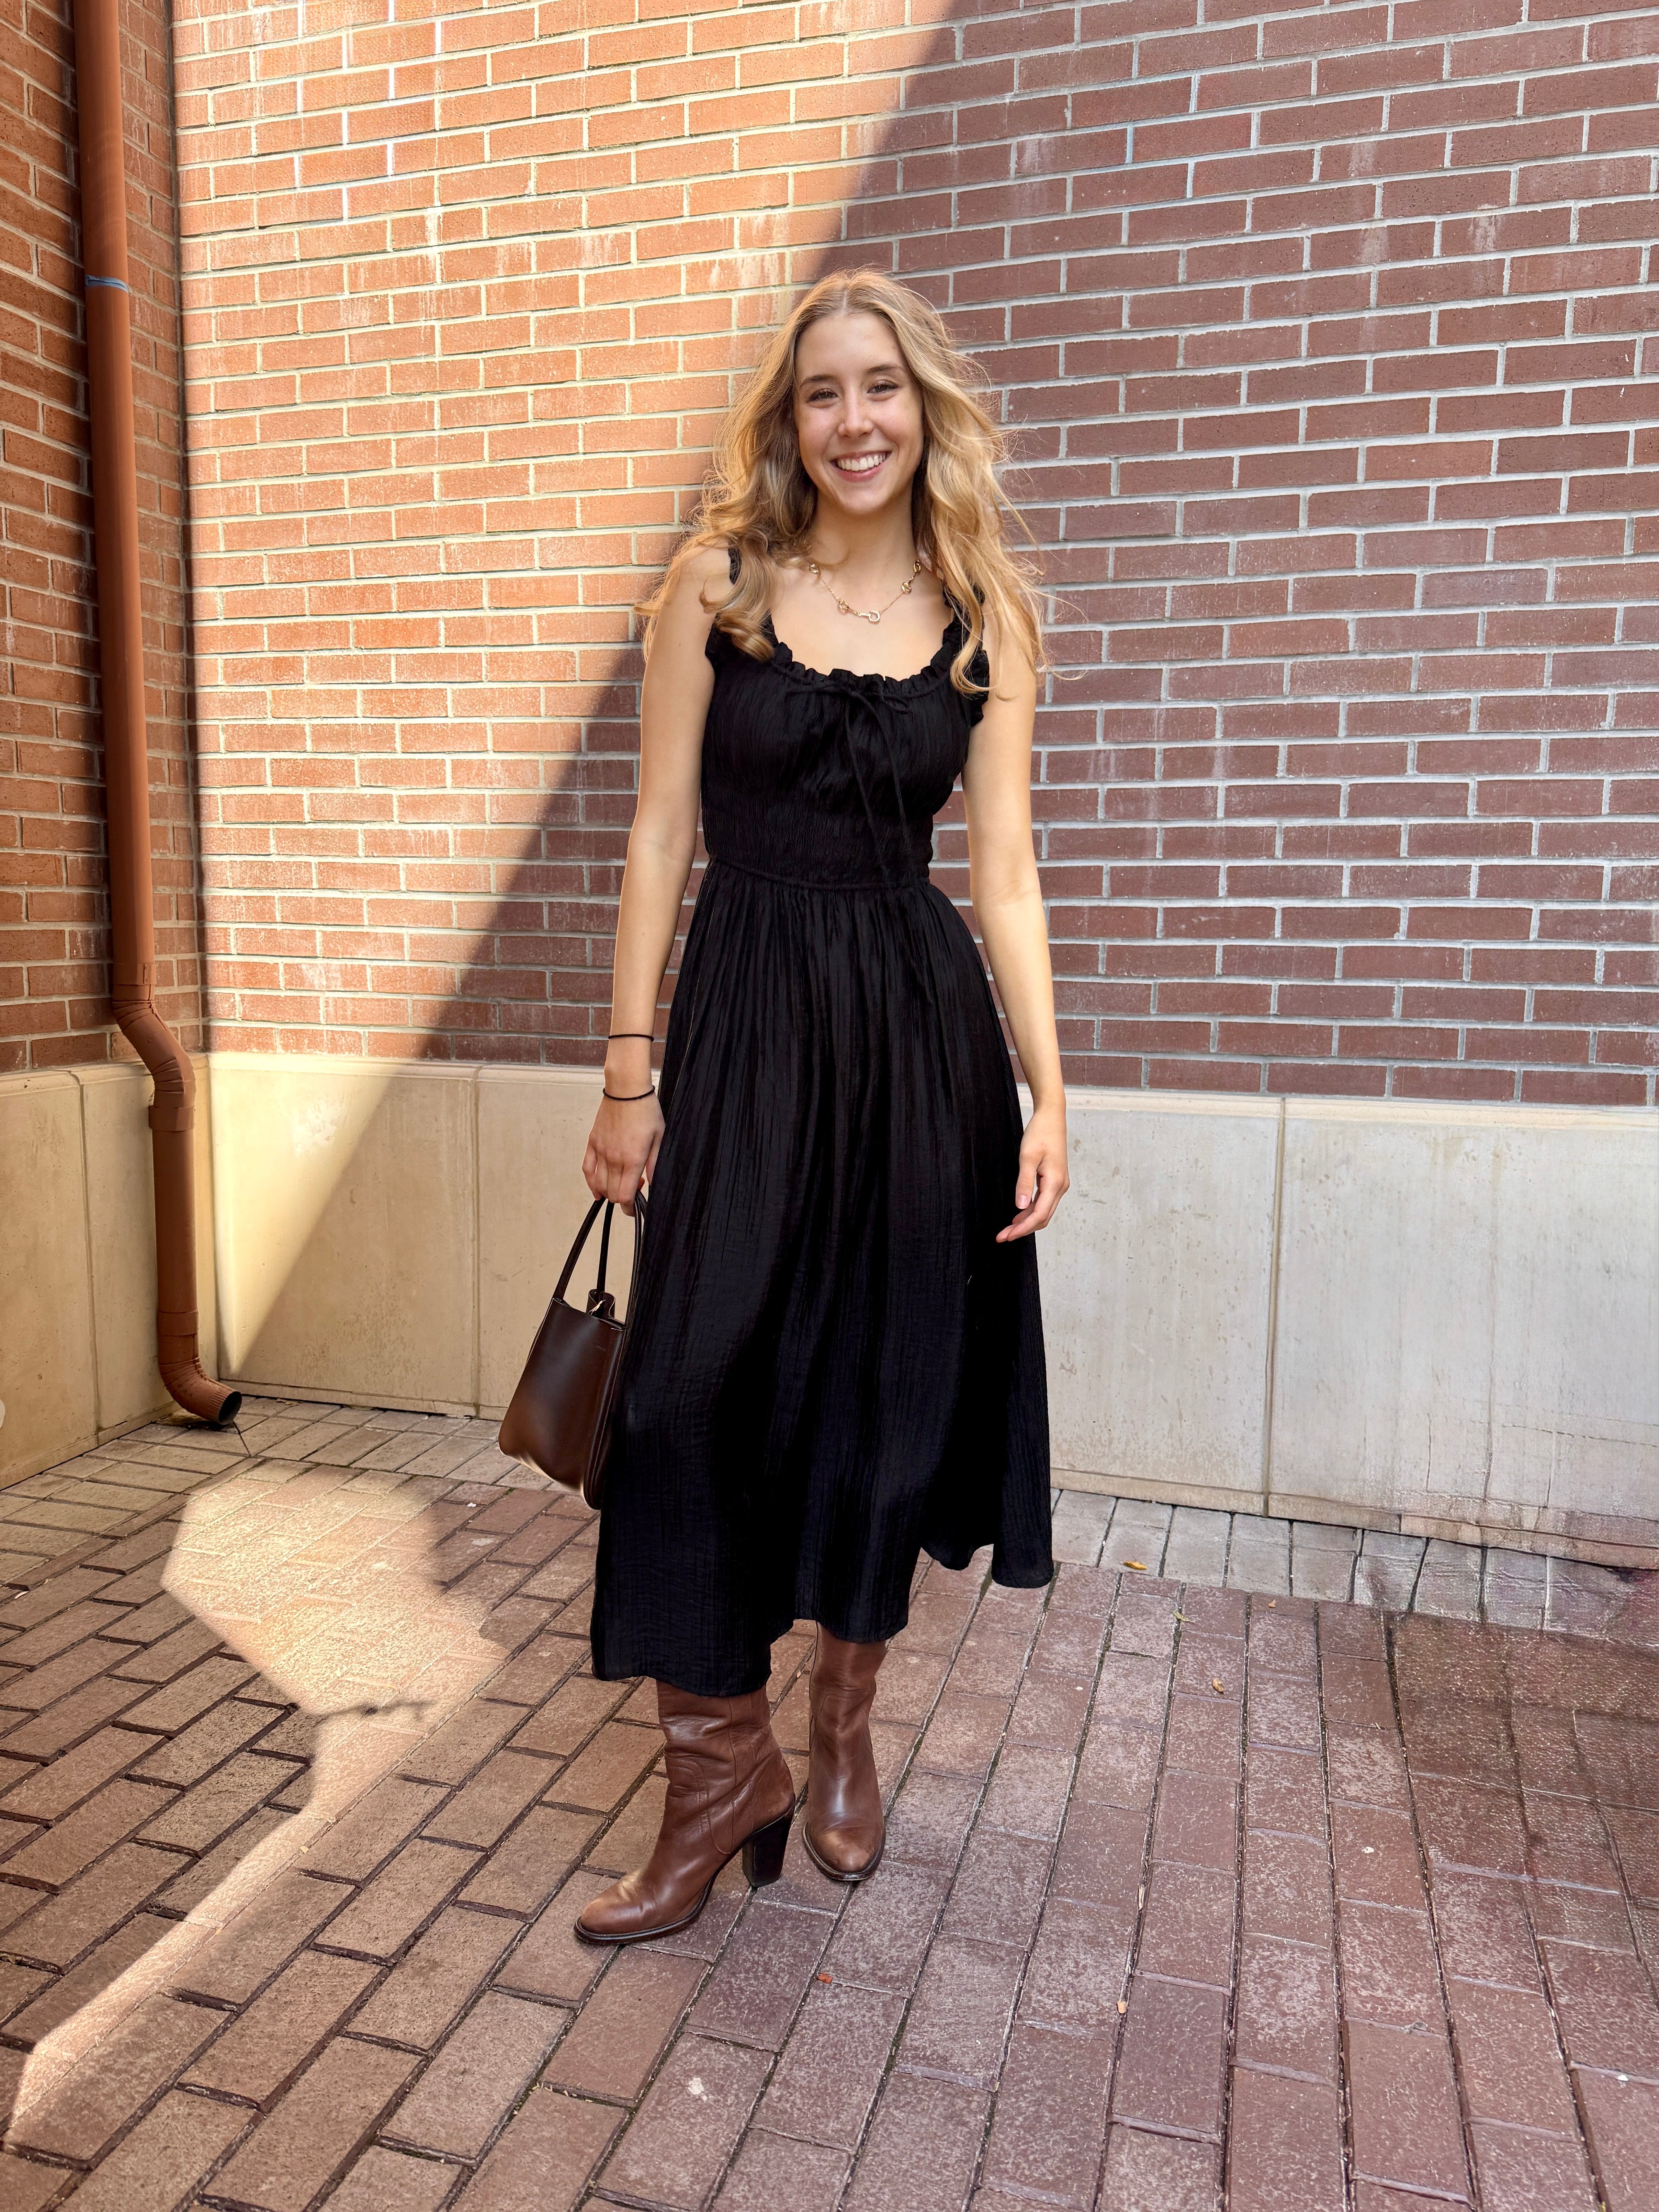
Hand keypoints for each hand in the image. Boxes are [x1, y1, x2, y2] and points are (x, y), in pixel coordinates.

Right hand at [583, 1093, 663, 1214]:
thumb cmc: (646, 1110)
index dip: (629, 1208)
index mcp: (632, 1159)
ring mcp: (601, 1151)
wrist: (627, 1089)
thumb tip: (652, 1184)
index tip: (635, 1208)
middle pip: (612, 1193)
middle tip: (634, 1190)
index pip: (625, 1195)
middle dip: (622, 1200)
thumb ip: (654, 1164)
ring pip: (599, 1184)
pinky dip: (590, 1182)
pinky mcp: (593, 1142)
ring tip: (619, 1186)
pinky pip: (587, 1168)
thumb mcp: (659, 1138)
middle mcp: (614, 1158)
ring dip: (608, 1192)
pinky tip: (597, 1189)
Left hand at [996, 1101, 1067, 1241]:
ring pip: (1043, 1212)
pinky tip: (1018, 1215)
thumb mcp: (1027, 1157)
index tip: (1006, 1236)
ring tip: (1007, 1229)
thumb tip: (1021, 1207)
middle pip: (1042, 1218)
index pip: (1039, 1215)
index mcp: (1055, 1183)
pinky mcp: (1054, 1181)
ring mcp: (1059, 1185)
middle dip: (1022, 1230)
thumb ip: (1024, 1183)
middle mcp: (1060, 1187)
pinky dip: (1030, 1212)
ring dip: (1026, 1222)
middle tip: (1002, 1237)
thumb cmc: (1040, 1134)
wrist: (1052, 1118)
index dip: (1022, 1229)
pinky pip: (1043, 1202)